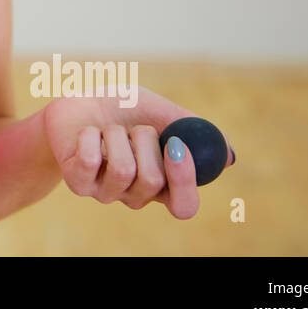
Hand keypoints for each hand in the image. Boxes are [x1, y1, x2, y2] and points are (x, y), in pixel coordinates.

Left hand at [41, 85, 235, 218]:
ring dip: (116, 135)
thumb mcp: (160, 111)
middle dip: (144, 140)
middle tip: (134, 127)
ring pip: (123, 169)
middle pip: (153, 181)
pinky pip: (90, 161)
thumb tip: (230, 157)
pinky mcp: (78, 183)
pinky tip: (88, 132)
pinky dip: (91, 135)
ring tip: (108, 128)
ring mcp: (105, 192)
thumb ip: (191, 130)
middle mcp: (136, 195)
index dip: (184, 180)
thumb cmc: (122, 109)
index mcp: (163, 184)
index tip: (177, 146)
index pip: (184, 206)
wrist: (78, 102)